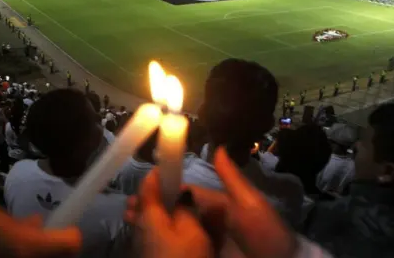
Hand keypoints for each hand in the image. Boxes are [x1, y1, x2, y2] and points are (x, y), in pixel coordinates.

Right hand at [125, 147, 297, 257]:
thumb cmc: (265, 235)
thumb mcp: (250, 204)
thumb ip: (231, 178)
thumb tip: (217, 146)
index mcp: (217, 207)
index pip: (184, 196)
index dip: (163, 192)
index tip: (142, 190)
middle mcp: (207, 224)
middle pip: (173, 214)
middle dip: (151, 209)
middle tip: (128, 208)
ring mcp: (202, 244)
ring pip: (171, 233)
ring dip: (150, 226)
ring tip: (130, 221)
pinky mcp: (199, 256)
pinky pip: (177, 250)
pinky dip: (159, 245)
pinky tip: (142, 240)